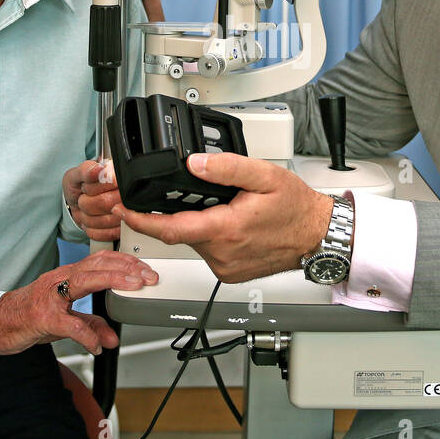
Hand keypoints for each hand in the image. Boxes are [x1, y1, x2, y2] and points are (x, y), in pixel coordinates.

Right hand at [0, 250, 157, 356]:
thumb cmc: (30, 314)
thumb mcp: (65, 319)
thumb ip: (90, 326)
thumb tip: (112, 339)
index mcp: (67, 276)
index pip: (100, 260)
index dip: (125, 262)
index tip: (146, 270)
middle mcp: (60, 281)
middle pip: (97, 265)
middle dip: (126, 268)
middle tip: (148, 277)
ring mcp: (50, 298)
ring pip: (84, 281)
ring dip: (112, 282)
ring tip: (133, 289)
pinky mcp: (42, 318)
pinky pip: (69, 325)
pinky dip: (87, 335)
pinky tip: (98, 345)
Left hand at [63, 159, 123, 241]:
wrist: (78, 204)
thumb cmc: (79, 188)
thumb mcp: (76, 175)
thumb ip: (86, 170)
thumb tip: (99, 169)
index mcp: (118, 175)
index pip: (111, 183)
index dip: (93, 188)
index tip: (85, 187)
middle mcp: (127, 193)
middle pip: (108, 203)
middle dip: (87, 203)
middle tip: (83, 199)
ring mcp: (128, 212)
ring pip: (108, 220)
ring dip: (89, 218)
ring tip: (86, 210)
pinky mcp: (123, 228)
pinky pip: (109, 234)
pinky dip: (94, 230)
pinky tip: (91, 221)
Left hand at [114, 152, 333, 282]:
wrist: (317, 236)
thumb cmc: (296, 208)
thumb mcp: (265, 176)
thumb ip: (228, 167)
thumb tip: (194, 164)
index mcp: (226, 229)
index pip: (170, 229)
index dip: (140, 220)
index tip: (122, 209)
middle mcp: (223, 254)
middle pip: (181, 232)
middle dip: (178, 213)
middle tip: (196, 194)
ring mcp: (226, 267)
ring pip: (195, 242)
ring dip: (198, 225)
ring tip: (224, 208)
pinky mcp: (230, 274)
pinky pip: (208, 253)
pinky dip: (211, 237)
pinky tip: (230, 225)